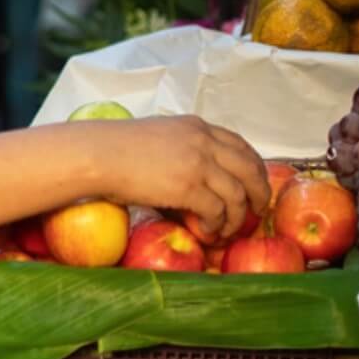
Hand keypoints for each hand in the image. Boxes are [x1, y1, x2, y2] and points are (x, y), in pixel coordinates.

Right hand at [88, 116, 269, 236]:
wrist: (97, 154)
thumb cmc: (116, 148)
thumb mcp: (158, 135)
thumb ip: (182, 145)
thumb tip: (193, 171)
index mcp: (197, 127)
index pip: (241, 145)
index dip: (254, 167)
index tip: (255, 183)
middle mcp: (204, 142)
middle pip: (250, 169)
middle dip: (260, 193)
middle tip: (258, 210)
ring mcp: (199, 164)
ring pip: (238, 195)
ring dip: (237, 217)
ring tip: (226, 229)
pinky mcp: (189, 187)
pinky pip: (217, 211)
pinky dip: (217, 225)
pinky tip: (208, 231)